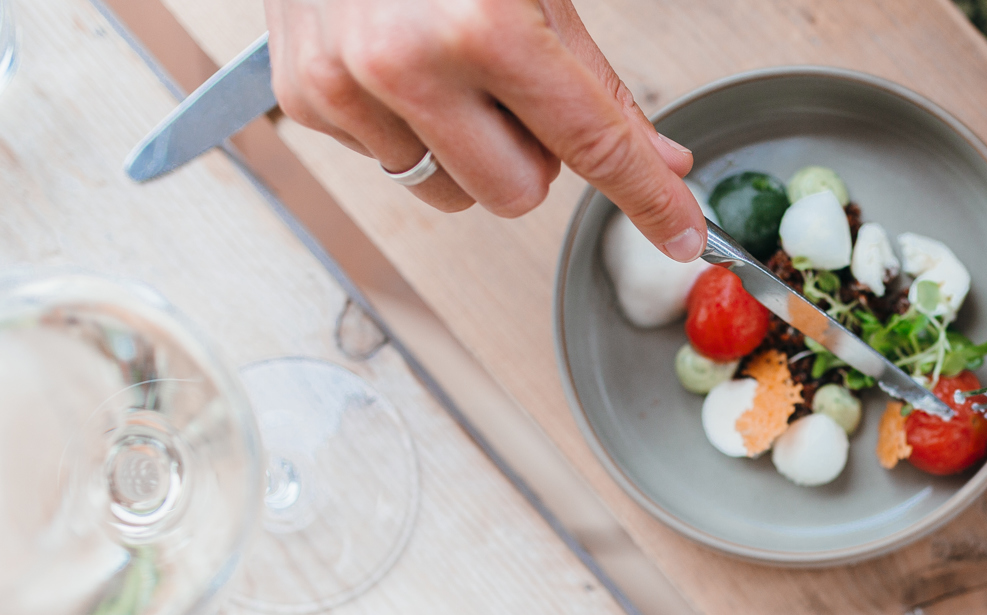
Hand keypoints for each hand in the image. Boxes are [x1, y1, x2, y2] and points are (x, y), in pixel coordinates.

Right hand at [265, 0, 706, 259]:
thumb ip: (596, 79)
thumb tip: (658, 158)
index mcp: (480, 26)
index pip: (591, 144)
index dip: (647, 196)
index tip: (680, 233)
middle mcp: (404, 63)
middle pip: (516, 193)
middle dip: (536, 155)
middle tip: (521, 85)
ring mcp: (344, 88)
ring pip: (450, 192)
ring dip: (470, 149)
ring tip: (455, 68)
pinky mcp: (306, 101)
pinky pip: (390, 162)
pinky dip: (412, 127)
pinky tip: (403, 63)